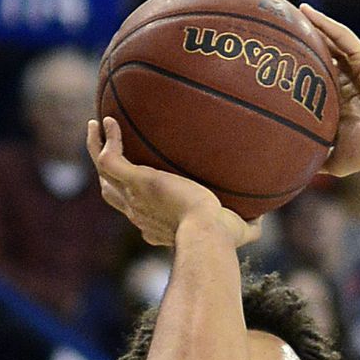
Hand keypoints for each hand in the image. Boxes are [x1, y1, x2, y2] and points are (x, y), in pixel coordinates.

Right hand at [87, 118, 261, 248]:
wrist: (207, 236)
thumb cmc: (222, 239)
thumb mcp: (237, 232)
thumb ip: (249, 227)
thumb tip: (263, 221)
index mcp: (157, 225)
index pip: (139, 214)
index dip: (136, 202)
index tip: (142, 188)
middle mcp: (140, 213)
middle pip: (112, 193)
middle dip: (107, 175)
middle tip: (106, 153)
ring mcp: (134, 198)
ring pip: (103, 173)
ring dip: (95, 149)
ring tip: (95, 126)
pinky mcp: (135, 182)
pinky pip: (109, 158)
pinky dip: (106, 140)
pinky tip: (109, 119)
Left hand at [299, 6, 359, 175]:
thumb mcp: (336, 159)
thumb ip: (317, 160)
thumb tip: (294, 173)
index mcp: (342, 100)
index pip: (319, 79)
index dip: (302, 69)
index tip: (279, 63)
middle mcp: (350, 81)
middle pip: (325, 55)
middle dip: (308, 42)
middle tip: (283, 29)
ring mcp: (358, 69)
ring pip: (333, 41)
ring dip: (315, 26)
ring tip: (295, 12)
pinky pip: (343, 37)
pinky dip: (327, 25)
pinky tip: (310, 14)